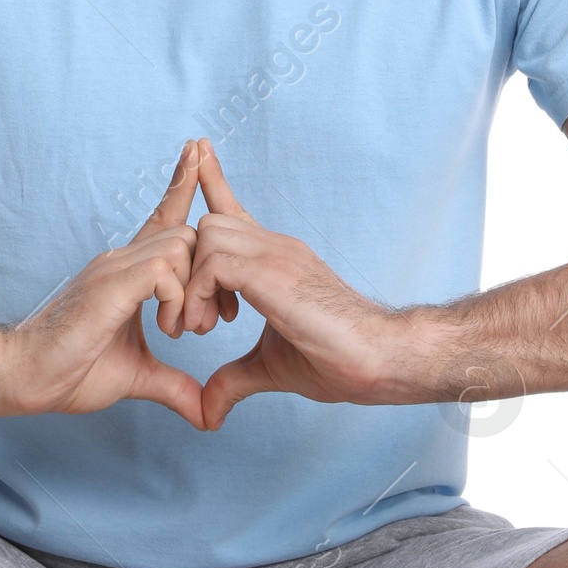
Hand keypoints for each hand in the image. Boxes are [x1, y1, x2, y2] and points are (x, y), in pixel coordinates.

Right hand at [0, 139, 205, 429]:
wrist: (22, 377)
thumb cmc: (68, 372)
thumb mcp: (138, 376)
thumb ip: (174, 385)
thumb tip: (205, 411)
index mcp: (127, 273)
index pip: (163, 219)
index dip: (181, 188)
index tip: (199, 154)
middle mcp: (120, 261)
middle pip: (185, 232)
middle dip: (211, 269)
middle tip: (212, 322)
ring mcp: (113, 269)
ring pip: (179, 245)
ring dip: (193, 289)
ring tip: (183, 331)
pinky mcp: (109, 285)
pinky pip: (162, 271)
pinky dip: (176, 299)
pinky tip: (167, 328)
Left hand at [182, 138, 401, 430]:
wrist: (381, 360)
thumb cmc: (337, 361)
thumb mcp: (269, 368)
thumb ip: (233, 378)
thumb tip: (206, 410)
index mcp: (274, 259)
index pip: (234, 209)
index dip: (212, 182)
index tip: (195, 156)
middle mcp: (275, 247)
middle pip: (208, 224)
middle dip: (185, 267)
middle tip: (193, 322)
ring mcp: (278, 255)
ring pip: (207, 235)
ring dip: (191, 284)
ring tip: (200, 328)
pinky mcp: (276, 274)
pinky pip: (215, 264)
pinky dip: (199, 294)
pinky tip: (209, 324)